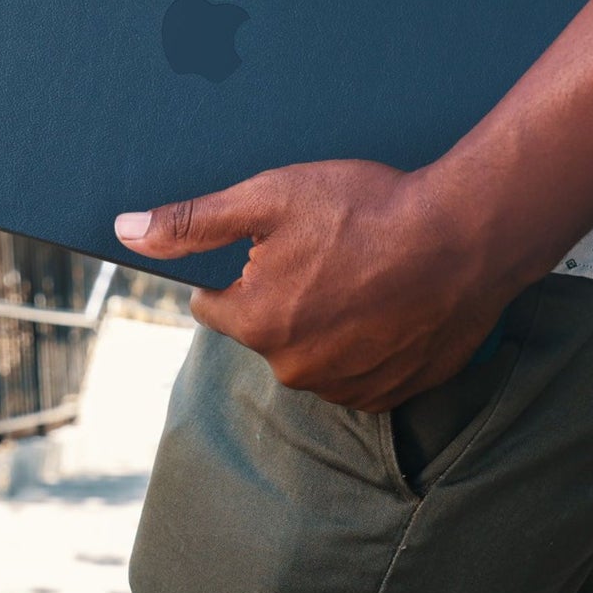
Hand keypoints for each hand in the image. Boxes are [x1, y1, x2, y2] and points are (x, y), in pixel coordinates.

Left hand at [113, 159, 523, 412]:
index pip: (213, 302)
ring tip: (366, 271)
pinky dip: (368, 341)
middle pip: (265, 328)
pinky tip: (391, 300)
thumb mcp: (269, 198)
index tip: (277, 241)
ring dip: (327, 319)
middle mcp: (295, 369)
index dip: (238, 265)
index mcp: (256, 324)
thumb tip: (125, 231)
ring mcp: (348, 387)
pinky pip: (359, 370)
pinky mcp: (393, 394)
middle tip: (330, 248)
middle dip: (285, 293)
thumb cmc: (367, 209)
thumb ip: (194, 222)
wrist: (467, 235)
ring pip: (312, 350)